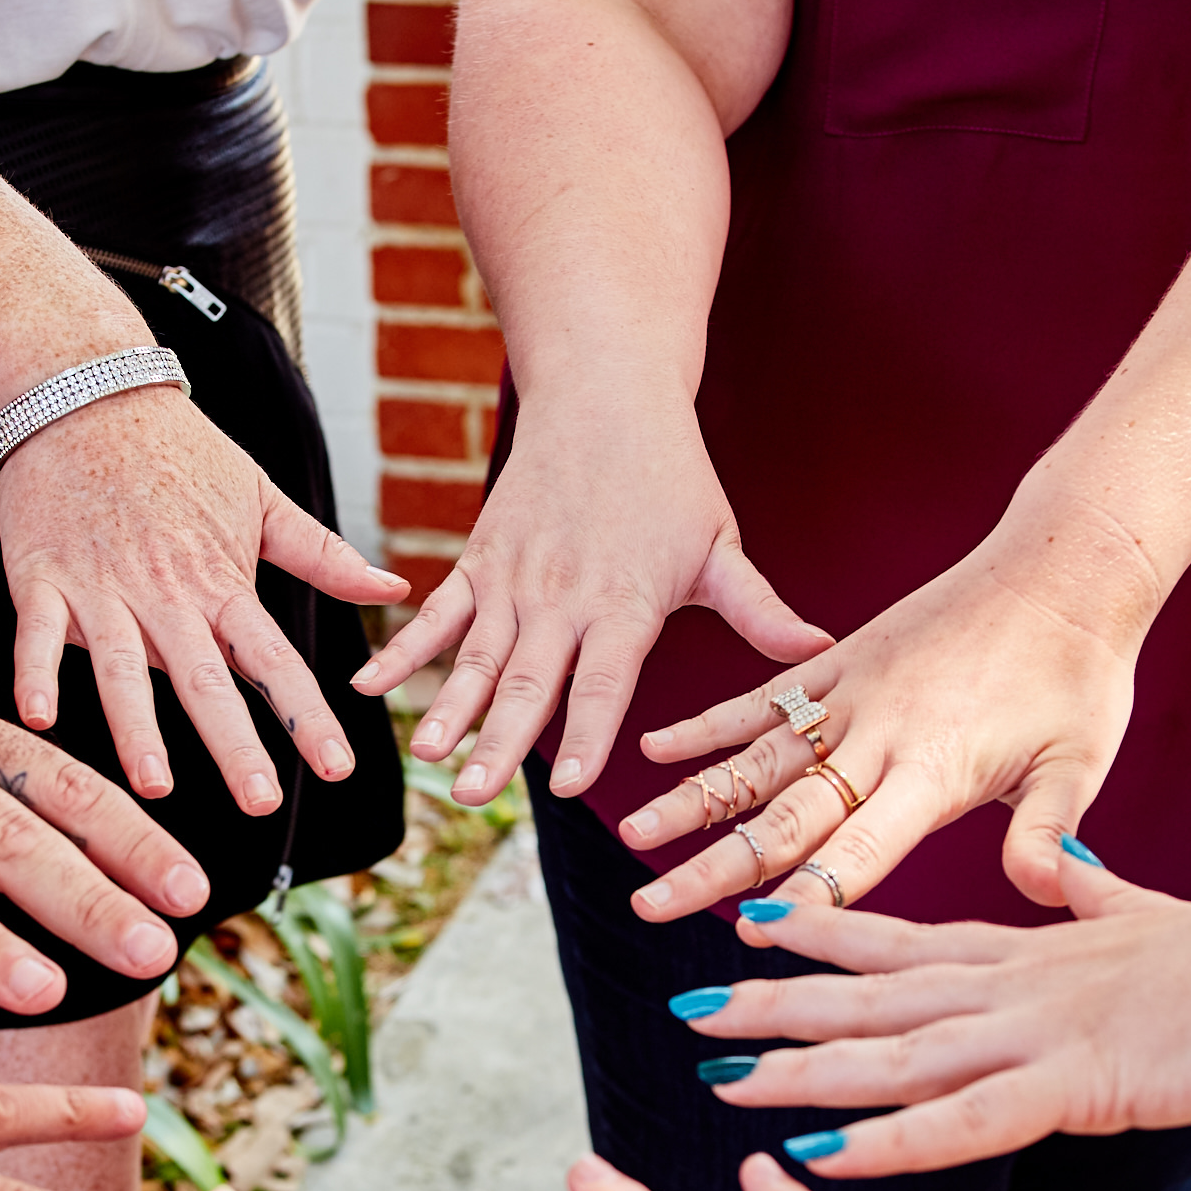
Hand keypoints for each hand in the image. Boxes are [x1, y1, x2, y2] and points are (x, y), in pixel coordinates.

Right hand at [0, 383, 406, 810]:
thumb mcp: (262, 497)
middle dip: (233, 743)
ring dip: (137, 726)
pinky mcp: (42, 577)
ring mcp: (102, 588)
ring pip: (123, 667)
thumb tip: (395, 589)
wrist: (88, 392)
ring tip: (156, 783)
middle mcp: (166, 595)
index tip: (338, 767)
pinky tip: (38, 717)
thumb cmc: (180, 451)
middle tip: (261, 800)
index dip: (306, 715)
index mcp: (222, 584)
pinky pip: (38, 632)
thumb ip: (323, 556)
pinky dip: (37, 671)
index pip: (273, 661)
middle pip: (206, 679)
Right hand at [353, 413, 828, 807]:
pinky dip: (402, 650)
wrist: (604, 394)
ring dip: (449, 708)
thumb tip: (821, 655)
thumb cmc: (672, 477)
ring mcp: (513, 579)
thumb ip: (761, 611)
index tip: (566, 784)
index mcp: (625, 602)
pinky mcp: (478, 561)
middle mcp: (562, 597)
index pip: (604, 681)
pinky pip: (437, 615)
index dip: (584, 732)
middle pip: (529, 680)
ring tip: (429, 758)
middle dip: (499, 741)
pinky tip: (368, 688)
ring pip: (476, 656)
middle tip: (472, 797)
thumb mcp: (721, 546)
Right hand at [617, 499, 1148, 919]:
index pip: (860, 848)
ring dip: (690, 799)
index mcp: (936, 767)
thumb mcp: (1082, 761)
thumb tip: (1048, 893)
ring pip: (754, 758)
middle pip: (783, 814)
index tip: (751, 931)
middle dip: (713, 866)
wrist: (1065, 567)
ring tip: (630, 834)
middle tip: (651, 906)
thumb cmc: (1080, 675)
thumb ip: (1050, 832)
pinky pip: (760, 698)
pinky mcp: (840, 661)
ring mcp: (851, 695)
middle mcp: (878, 734)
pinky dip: (706, 724)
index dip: (808, 893)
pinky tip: (653, 748)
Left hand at [681, 855, 1190, 1172]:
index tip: (747, 923)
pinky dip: (887, 1142)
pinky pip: (961, 1123)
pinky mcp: (1073, 1085)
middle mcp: (1004, 987)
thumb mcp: (1139, 917)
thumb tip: (1055, 864)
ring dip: (798, 1072)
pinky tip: (821, 1157)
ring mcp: (1031, 1034)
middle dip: (772, 1007)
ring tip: (716, 1080)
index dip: (817, 933)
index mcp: (1018, 952)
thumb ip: (1086, 896)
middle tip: (687, 1013)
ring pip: (888, 1053)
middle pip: (865, 996)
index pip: (894, 939)